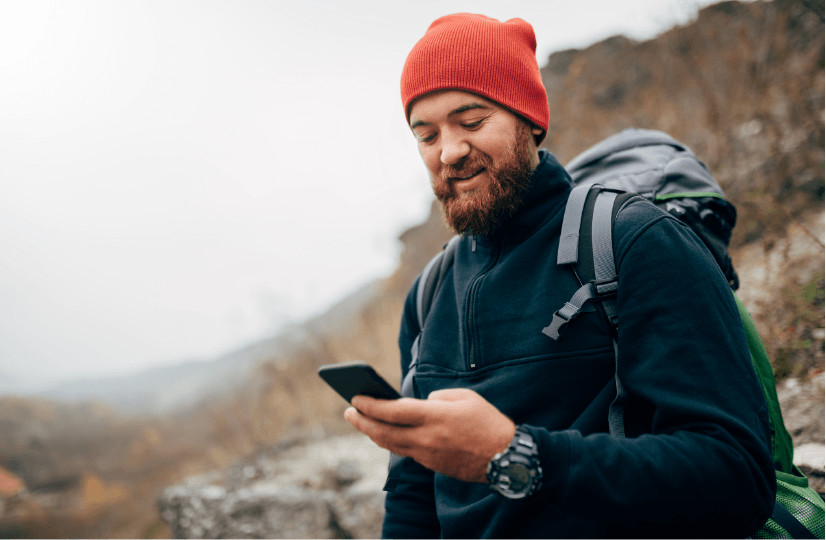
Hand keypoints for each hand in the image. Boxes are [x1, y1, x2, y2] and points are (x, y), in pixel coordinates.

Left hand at [344, 388, 515, 482]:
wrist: (506, 457)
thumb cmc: (487, 422)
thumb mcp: (465, 397)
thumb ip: (438, 397)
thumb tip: (421, 403)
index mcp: (434, 416)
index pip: (392, 411)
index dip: (370, 405)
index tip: (355, 398)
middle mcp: (426, 438)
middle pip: (384, 432)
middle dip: (362, 422)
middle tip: (348, 412)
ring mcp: (428, 455)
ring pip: (391, 445)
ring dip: (373, 433)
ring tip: (361, 422)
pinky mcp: (432, 465)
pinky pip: (406, 452)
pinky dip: (392, 442)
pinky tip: (387, 434)